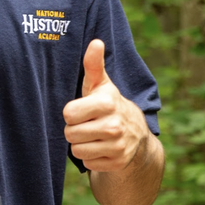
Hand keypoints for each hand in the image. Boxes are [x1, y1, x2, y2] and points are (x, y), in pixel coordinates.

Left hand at [63, 39, 150, 171]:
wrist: (136, 133)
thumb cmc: (108, 104)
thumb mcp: (100, 84)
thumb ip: (93, 65)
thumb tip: (96, 42)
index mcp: (107, 103)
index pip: (68, 114)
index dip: (71, 112)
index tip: (81, 110)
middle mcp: (114, 126)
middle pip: (70, 134)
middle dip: (74, 129)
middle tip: (86, 123)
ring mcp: (118, 146)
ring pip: (77, 150)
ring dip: (81, 144)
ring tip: (92, 135)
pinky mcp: (118, 163)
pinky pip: (87, 163)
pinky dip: (91, 157)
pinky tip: (100, 147)